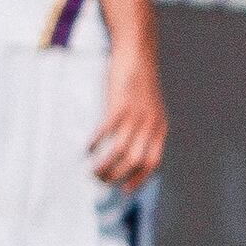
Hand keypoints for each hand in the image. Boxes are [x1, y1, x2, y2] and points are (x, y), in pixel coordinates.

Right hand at [88, 40, 168, 190]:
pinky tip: (85, 148)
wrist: (138, 55)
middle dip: (118, 176)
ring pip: (120, 152)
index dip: (139, 179)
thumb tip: (133, 146)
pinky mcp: (119, 106)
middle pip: (135, 161)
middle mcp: (150, 125)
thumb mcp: (150, 108)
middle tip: (101, 182)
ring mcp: (135, 116)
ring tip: (92, 172)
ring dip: (105, 166)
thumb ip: (145, 127)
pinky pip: (106, 132)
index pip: (152, 162)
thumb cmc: (140, 81)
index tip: (125, 190)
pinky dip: (95, 143)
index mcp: (160, 128)